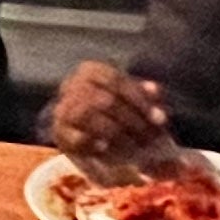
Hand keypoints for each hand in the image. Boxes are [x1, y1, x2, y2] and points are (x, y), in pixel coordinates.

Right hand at [48, 59, 169, 163]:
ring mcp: (63, 108)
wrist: (88, 133)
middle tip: (151, 140)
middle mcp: (72, 85)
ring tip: (136, 147)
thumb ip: (146, 94)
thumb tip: (154, 89)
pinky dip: (95, 144)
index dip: (140, 101)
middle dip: (132, 121)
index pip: (116, 81)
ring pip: (90, 118)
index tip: (160, 119)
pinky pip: (77, 137)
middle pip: (105, 101)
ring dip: (117, 134)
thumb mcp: (134, 100)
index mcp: (90, 70)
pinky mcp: (59, 132)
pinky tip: (109, 148)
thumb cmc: (117, 111)